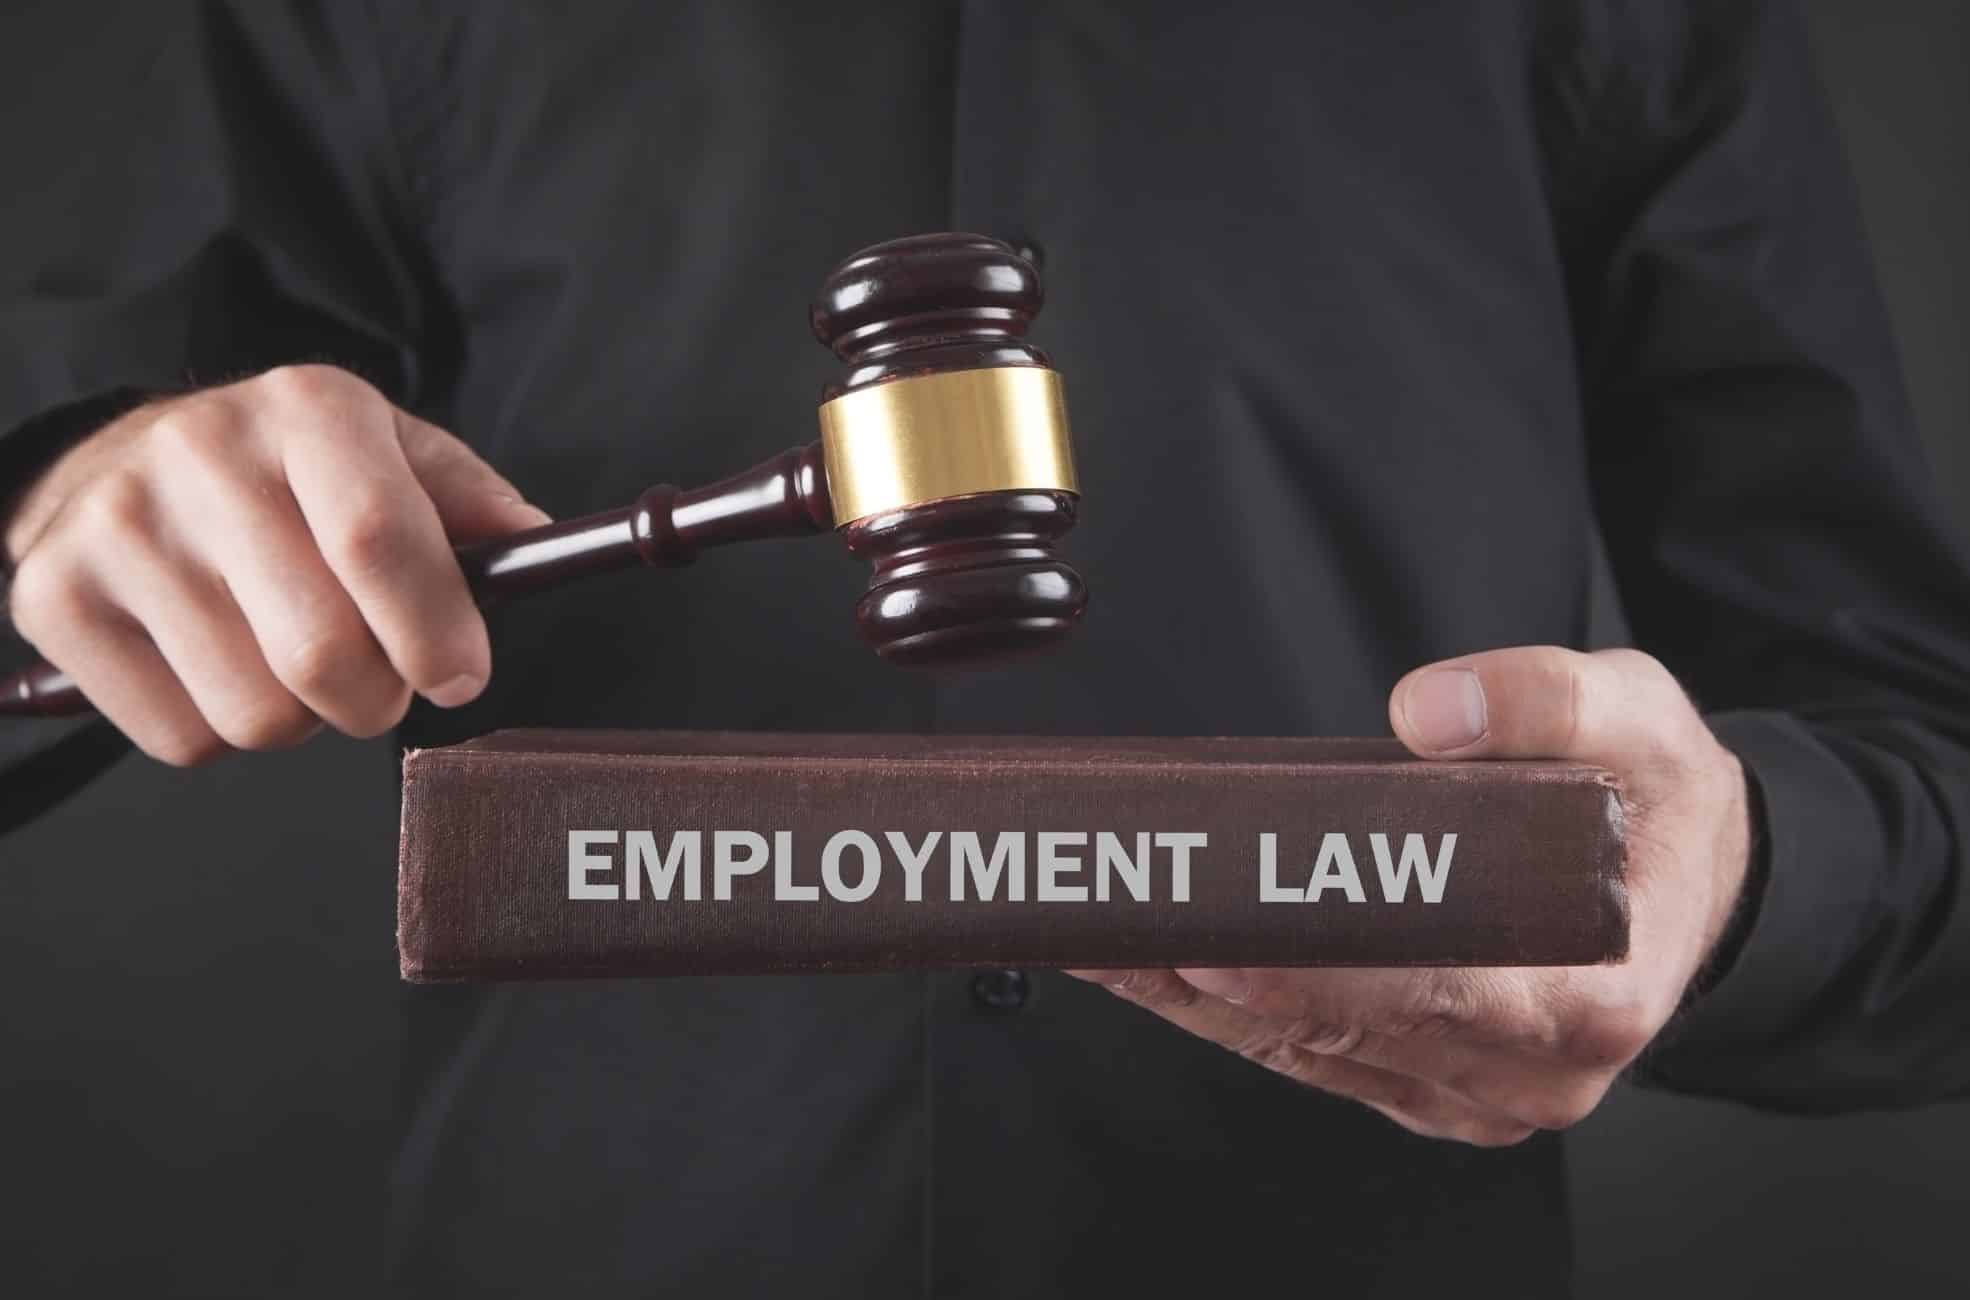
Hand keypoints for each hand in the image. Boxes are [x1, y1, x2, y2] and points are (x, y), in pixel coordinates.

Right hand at [2, 365, 548, 763]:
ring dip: (297, 718)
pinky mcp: (53, 598)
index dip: (434, 630)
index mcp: (309, 408)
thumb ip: (471, 504)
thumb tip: (537, 547)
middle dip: (374, 696)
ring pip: (255, 714)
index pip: (379, 539)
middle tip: (377, 679)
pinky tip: (214, 663)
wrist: (123, 461)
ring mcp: (117, 526)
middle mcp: (201, 454)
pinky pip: (181, 738)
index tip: (460, 676)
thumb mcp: (393, 455)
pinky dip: (217, 730)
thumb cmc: (291, 474)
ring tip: (284, 657)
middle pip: (320, 652)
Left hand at [1069, 646, 1752, 1145]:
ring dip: (1192, 994)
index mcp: (1588, 1000)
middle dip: (1211, 973)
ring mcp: (1471, 1093)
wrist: (1691, 882)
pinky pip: (1308, 1055)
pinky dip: (1224, 1008)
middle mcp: (1528, 1074)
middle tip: (1107, 913)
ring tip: (1098, 928)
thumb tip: (1428, 709)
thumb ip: (1546, 699)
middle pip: (1338, 1030)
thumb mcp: (1641, 715)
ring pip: (1303, 1051)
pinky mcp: (1426, 1087)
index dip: (1312, 969)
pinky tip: (1153, 960)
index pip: (1427, 994)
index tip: (1209, 934)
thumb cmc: (1656, 805)